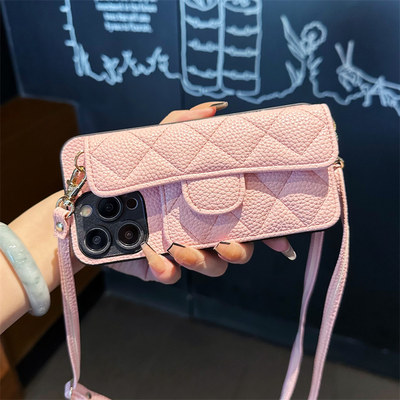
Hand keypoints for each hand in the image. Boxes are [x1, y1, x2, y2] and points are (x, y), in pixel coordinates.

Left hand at [111, 102, 295, 283]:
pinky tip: (156, 258)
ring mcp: (181, 248)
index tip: (281, 241)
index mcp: (209, 204)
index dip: (269, 234)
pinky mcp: (157, 264)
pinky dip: (166, 270)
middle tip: (225, 246)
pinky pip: (170, 275)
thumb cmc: (134, 170)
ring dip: (203, 262)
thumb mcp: (158, 141)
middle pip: (236, 249)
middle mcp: (201, 228)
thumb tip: (212, 110)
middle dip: (239, 253)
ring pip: (209, 267)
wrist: (93, 198)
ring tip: (182, 247)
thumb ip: (183, 125)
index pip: (248, 220)